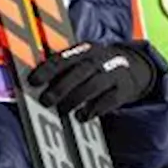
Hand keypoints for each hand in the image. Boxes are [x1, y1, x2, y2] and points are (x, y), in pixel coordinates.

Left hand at [28, 41, 161, 121]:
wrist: (134, 66)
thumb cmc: (96, 67)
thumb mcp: (82, 59)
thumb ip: (62, 68)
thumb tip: (33, 82)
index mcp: (84, 49)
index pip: (64, 57)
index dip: (48, 69)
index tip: (33, 81)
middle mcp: (100, 58)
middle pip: (79, 71)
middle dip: (61, 86)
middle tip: (46, 101)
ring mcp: (114, 73)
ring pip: (93, 85)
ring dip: (75, 99)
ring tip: (62, 111)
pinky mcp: (124, 89)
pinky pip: (109, 100)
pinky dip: (94, 109)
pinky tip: (82, 117)